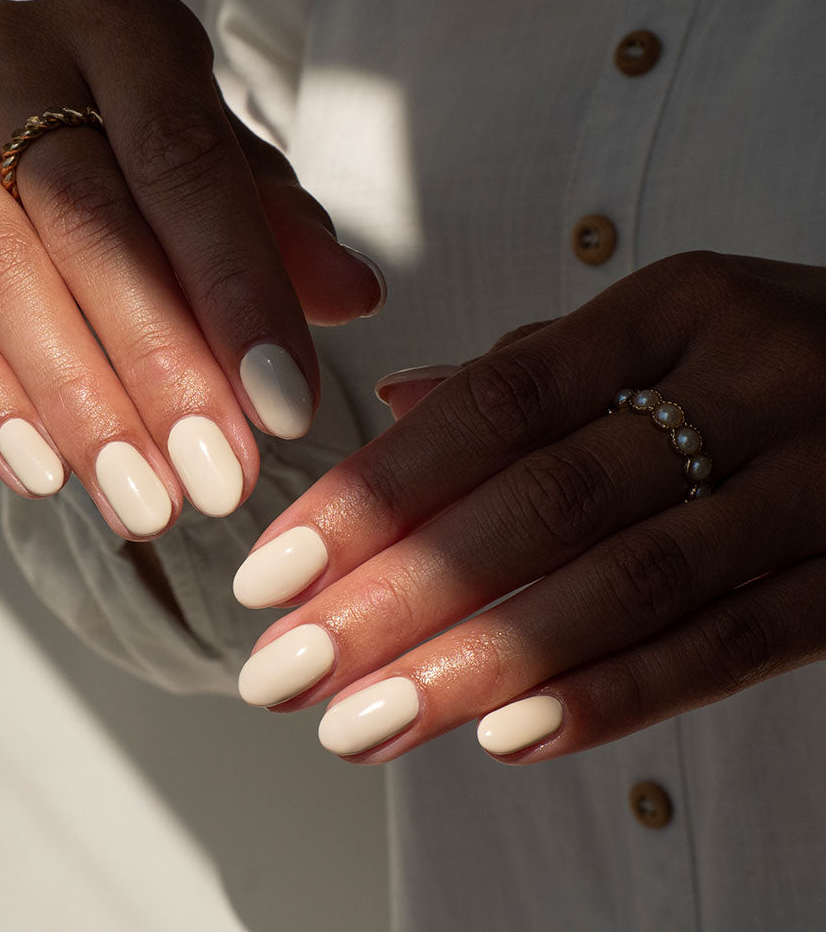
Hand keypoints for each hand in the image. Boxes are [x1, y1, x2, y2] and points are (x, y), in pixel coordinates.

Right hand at [0, 0, 382, 538]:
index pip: (185, 164)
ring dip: (81, 407)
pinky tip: (49, 473)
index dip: (238, 292)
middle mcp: (14, 61)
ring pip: (6, 280)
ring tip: (145, 501)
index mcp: (122, 31)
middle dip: (161, 368)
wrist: (59, 123)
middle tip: (217, 474)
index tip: (285, 406)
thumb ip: (290, 236)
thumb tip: (352, 296)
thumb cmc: (162, 158)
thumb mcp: (243, 180)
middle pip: (90, 226)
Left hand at [233, 252, 825, 762]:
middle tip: (284, 671)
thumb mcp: (660, 330)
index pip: (494, 402)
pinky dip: (615, 695)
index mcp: (673, 309)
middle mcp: (748, 382)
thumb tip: (395, 401)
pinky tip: (510, 736)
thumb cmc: (767, 359)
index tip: (274, 570)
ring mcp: (820, 480)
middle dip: (398, 597)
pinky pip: (731, 646)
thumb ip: (534, 369)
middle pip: (542, 502)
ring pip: (626, 586)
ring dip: (481, 666)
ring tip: (364, 724)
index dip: (377, 489)